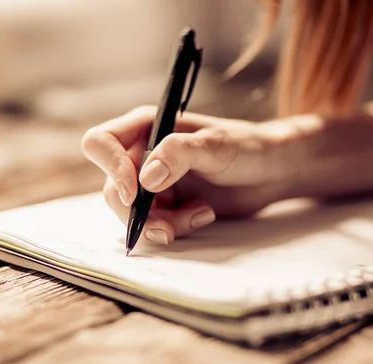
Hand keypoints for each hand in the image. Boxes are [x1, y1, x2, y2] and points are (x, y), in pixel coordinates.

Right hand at [81, 106, 292, 244]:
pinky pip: (154, 224)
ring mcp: (153, 182)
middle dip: (140, 213)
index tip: (136, 193)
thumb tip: (145, 178)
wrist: (271, 172)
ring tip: (200, 215)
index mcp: (147, 127)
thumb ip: (179, 154)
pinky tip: (203, 215)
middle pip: (113, 189)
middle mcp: (143, 154)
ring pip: (132, 213)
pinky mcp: (167, 205)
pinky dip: (176, 227)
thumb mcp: (216, 146)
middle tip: (169, 226)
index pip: (101, 143)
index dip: (110, 169)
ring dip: (163, 223)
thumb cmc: (247, 147)